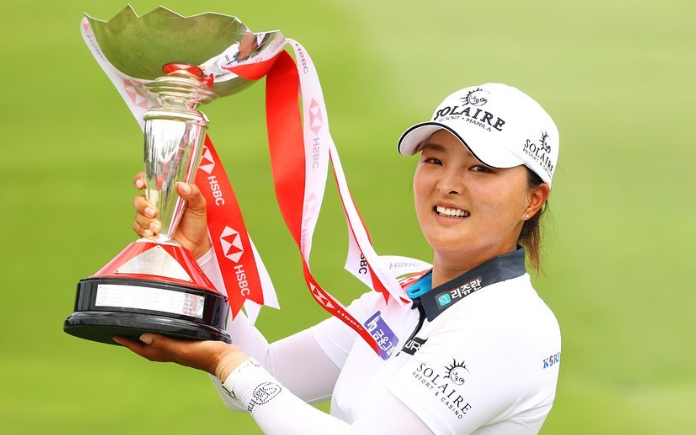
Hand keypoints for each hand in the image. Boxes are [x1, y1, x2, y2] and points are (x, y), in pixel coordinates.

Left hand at [114, 334, 248, 380]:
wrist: (226, 360)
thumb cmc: (206, 355)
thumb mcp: (183, 348)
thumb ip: (164, 343)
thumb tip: (144, 336)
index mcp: (168, 353)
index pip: (143, 348)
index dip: (129, 343)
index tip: (116, 336)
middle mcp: (172, 352)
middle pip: (148, 347)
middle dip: (135, 341)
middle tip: (125, 332)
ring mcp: (181, 349)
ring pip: (159, 343)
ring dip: (149, 337)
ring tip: (142, 329)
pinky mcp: (191, 344)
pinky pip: (172, 339)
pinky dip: (165, 334)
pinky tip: (169, 329)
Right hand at [132, 173, 211, 258]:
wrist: (195, 244)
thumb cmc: (196, 221)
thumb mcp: (199, 205)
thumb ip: (193, 193)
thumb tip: (181, 185)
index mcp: (166, 193)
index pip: (148, 181)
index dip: (140, 180)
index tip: (141, 185)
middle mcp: (155, 203)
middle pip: (138, 199)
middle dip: (143, 206)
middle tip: (153, 213)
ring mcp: (150, 217)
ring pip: (138, 214)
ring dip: (145, 221)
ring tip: (158, 227)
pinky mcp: (148, 230)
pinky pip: (137, 228)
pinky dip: (143, 230)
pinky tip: (153, 233)